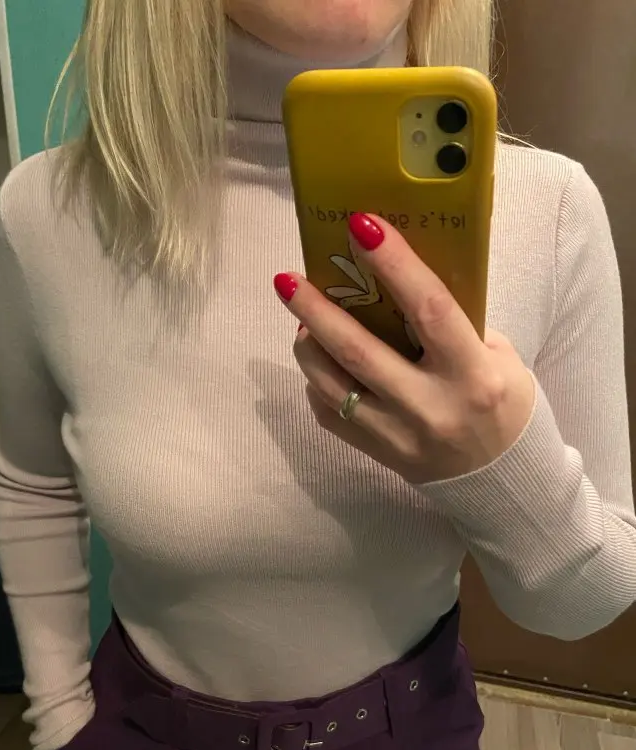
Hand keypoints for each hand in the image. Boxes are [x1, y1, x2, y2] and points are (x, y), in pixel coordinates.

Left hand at [274, 213, 535, 484]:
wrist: (502, 481)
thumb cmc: (503, 405)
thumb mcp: (499, 360)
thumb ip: (455, 327)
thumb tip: (398, 288)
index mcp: (473, 374)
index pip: (429, 309)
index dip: (394, 265)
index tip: (360, 225)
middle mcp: (431, 407)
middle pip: (359, 351)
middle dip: (317, 310)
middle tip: (287, 279)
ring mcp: (399, 436)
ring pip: (333, 386)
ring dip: (308, 347)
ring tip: (301, 320)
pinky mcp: (379, 455)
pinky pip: (331, 415)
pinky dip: (318, 384)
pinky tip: (320, 363)